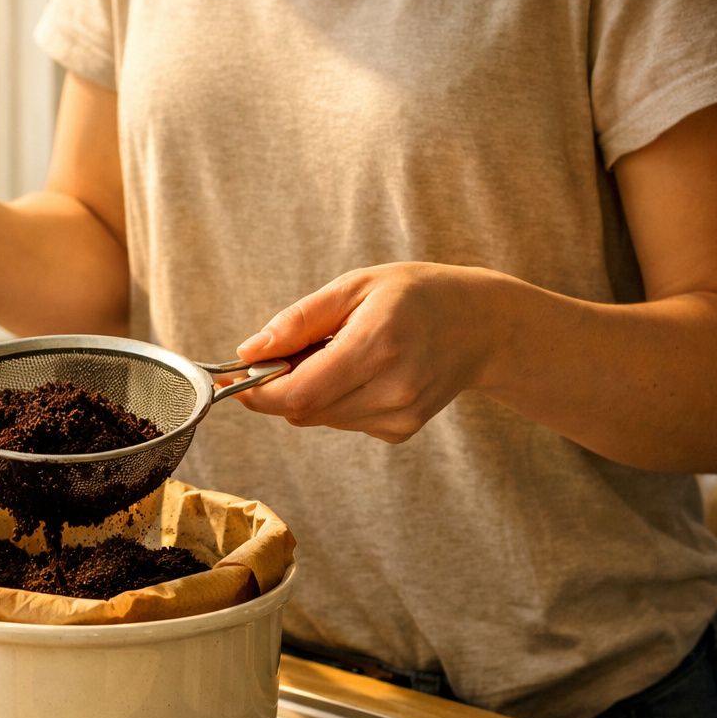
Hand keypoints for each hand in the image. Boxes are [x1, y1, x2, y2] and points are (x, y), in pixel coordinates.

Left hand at [234, 263, 506, 442]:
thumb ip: (298, 321)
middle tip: (292, 351)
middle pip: (302, 410)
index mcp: (376, 345)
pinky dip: (336, 401)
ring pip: (319, 419)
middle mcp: (391, 389)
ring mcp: (400, 415)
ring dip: (310, 392)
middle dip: (279, 387)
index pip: (297, 393)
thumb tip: (246, 352)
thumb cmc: (416, 295)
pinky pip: (343, 422)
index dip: (256, 391)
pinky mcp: (401, 431)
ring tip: (339, 353)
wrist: (483, 325)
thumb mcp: (354, 286)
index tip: (233, 377)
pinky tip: (364, 373)